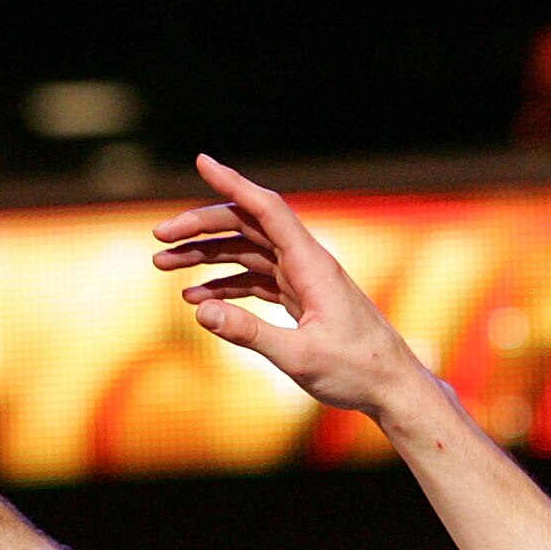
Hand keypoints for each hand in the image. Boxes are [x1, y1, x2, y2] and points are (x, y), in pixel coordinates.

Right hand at [150, 155, 431, 416]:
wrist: (391, 387)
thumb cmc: (356, 371)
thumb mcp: (299, 357)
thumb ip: (248, 334)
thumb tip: (199, 311)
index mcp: (312, 265)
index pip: (267, 210)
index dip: (233, 184)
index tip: (203, 162)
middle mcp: (307, 263)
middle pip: (248, 227)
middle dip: (202, 227)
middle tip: (159, 237)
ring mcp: (302, 280)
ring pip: (247, 253)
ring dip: (206, 256)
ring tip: (163, 265)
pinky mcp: (299, 299)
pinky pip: (254, 281)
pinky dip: (224, 284)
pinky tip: (196, 297)